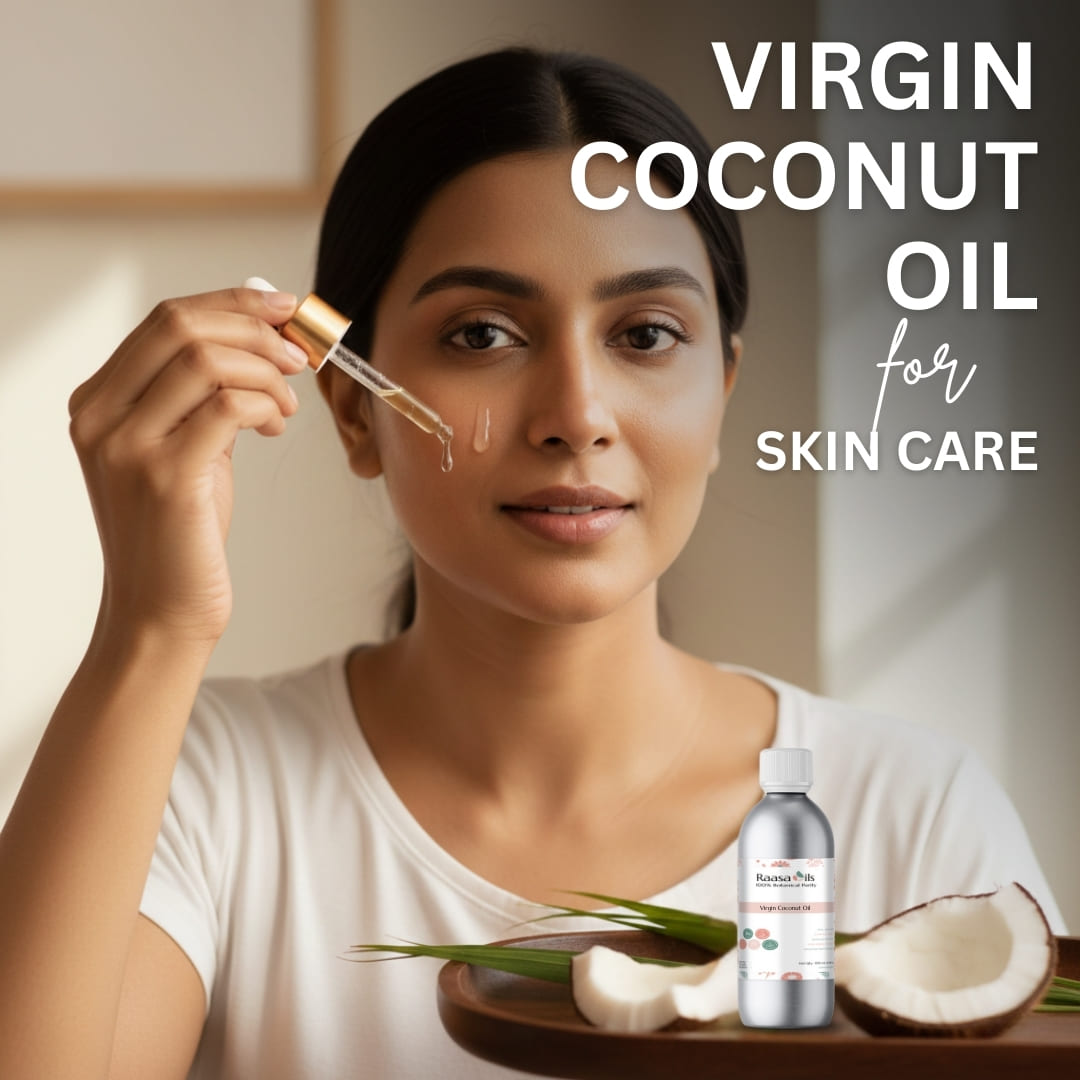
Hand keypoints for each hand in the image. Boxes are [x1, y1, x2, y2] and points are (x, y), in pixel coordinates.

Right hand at [68, 286, 305, 643]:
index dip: (234, 303)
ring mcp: (125, 445)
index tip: (285, 309)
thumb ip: (206, 395)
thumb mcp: (186, 447)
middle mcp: (99, 415)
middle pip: (181, 325)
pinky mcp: (164, 476)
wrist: (161, 610)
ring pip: (207, 360)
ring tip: (287, 407)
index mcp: (97, 400)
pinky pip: (228, 407)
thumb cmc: (181, 530)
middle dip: (256, 328)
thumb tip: (266, 336)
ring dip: (267, 374)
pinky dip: (266, 406)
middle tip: (299, 355)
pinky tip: (276, 429)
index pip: (166, 318)